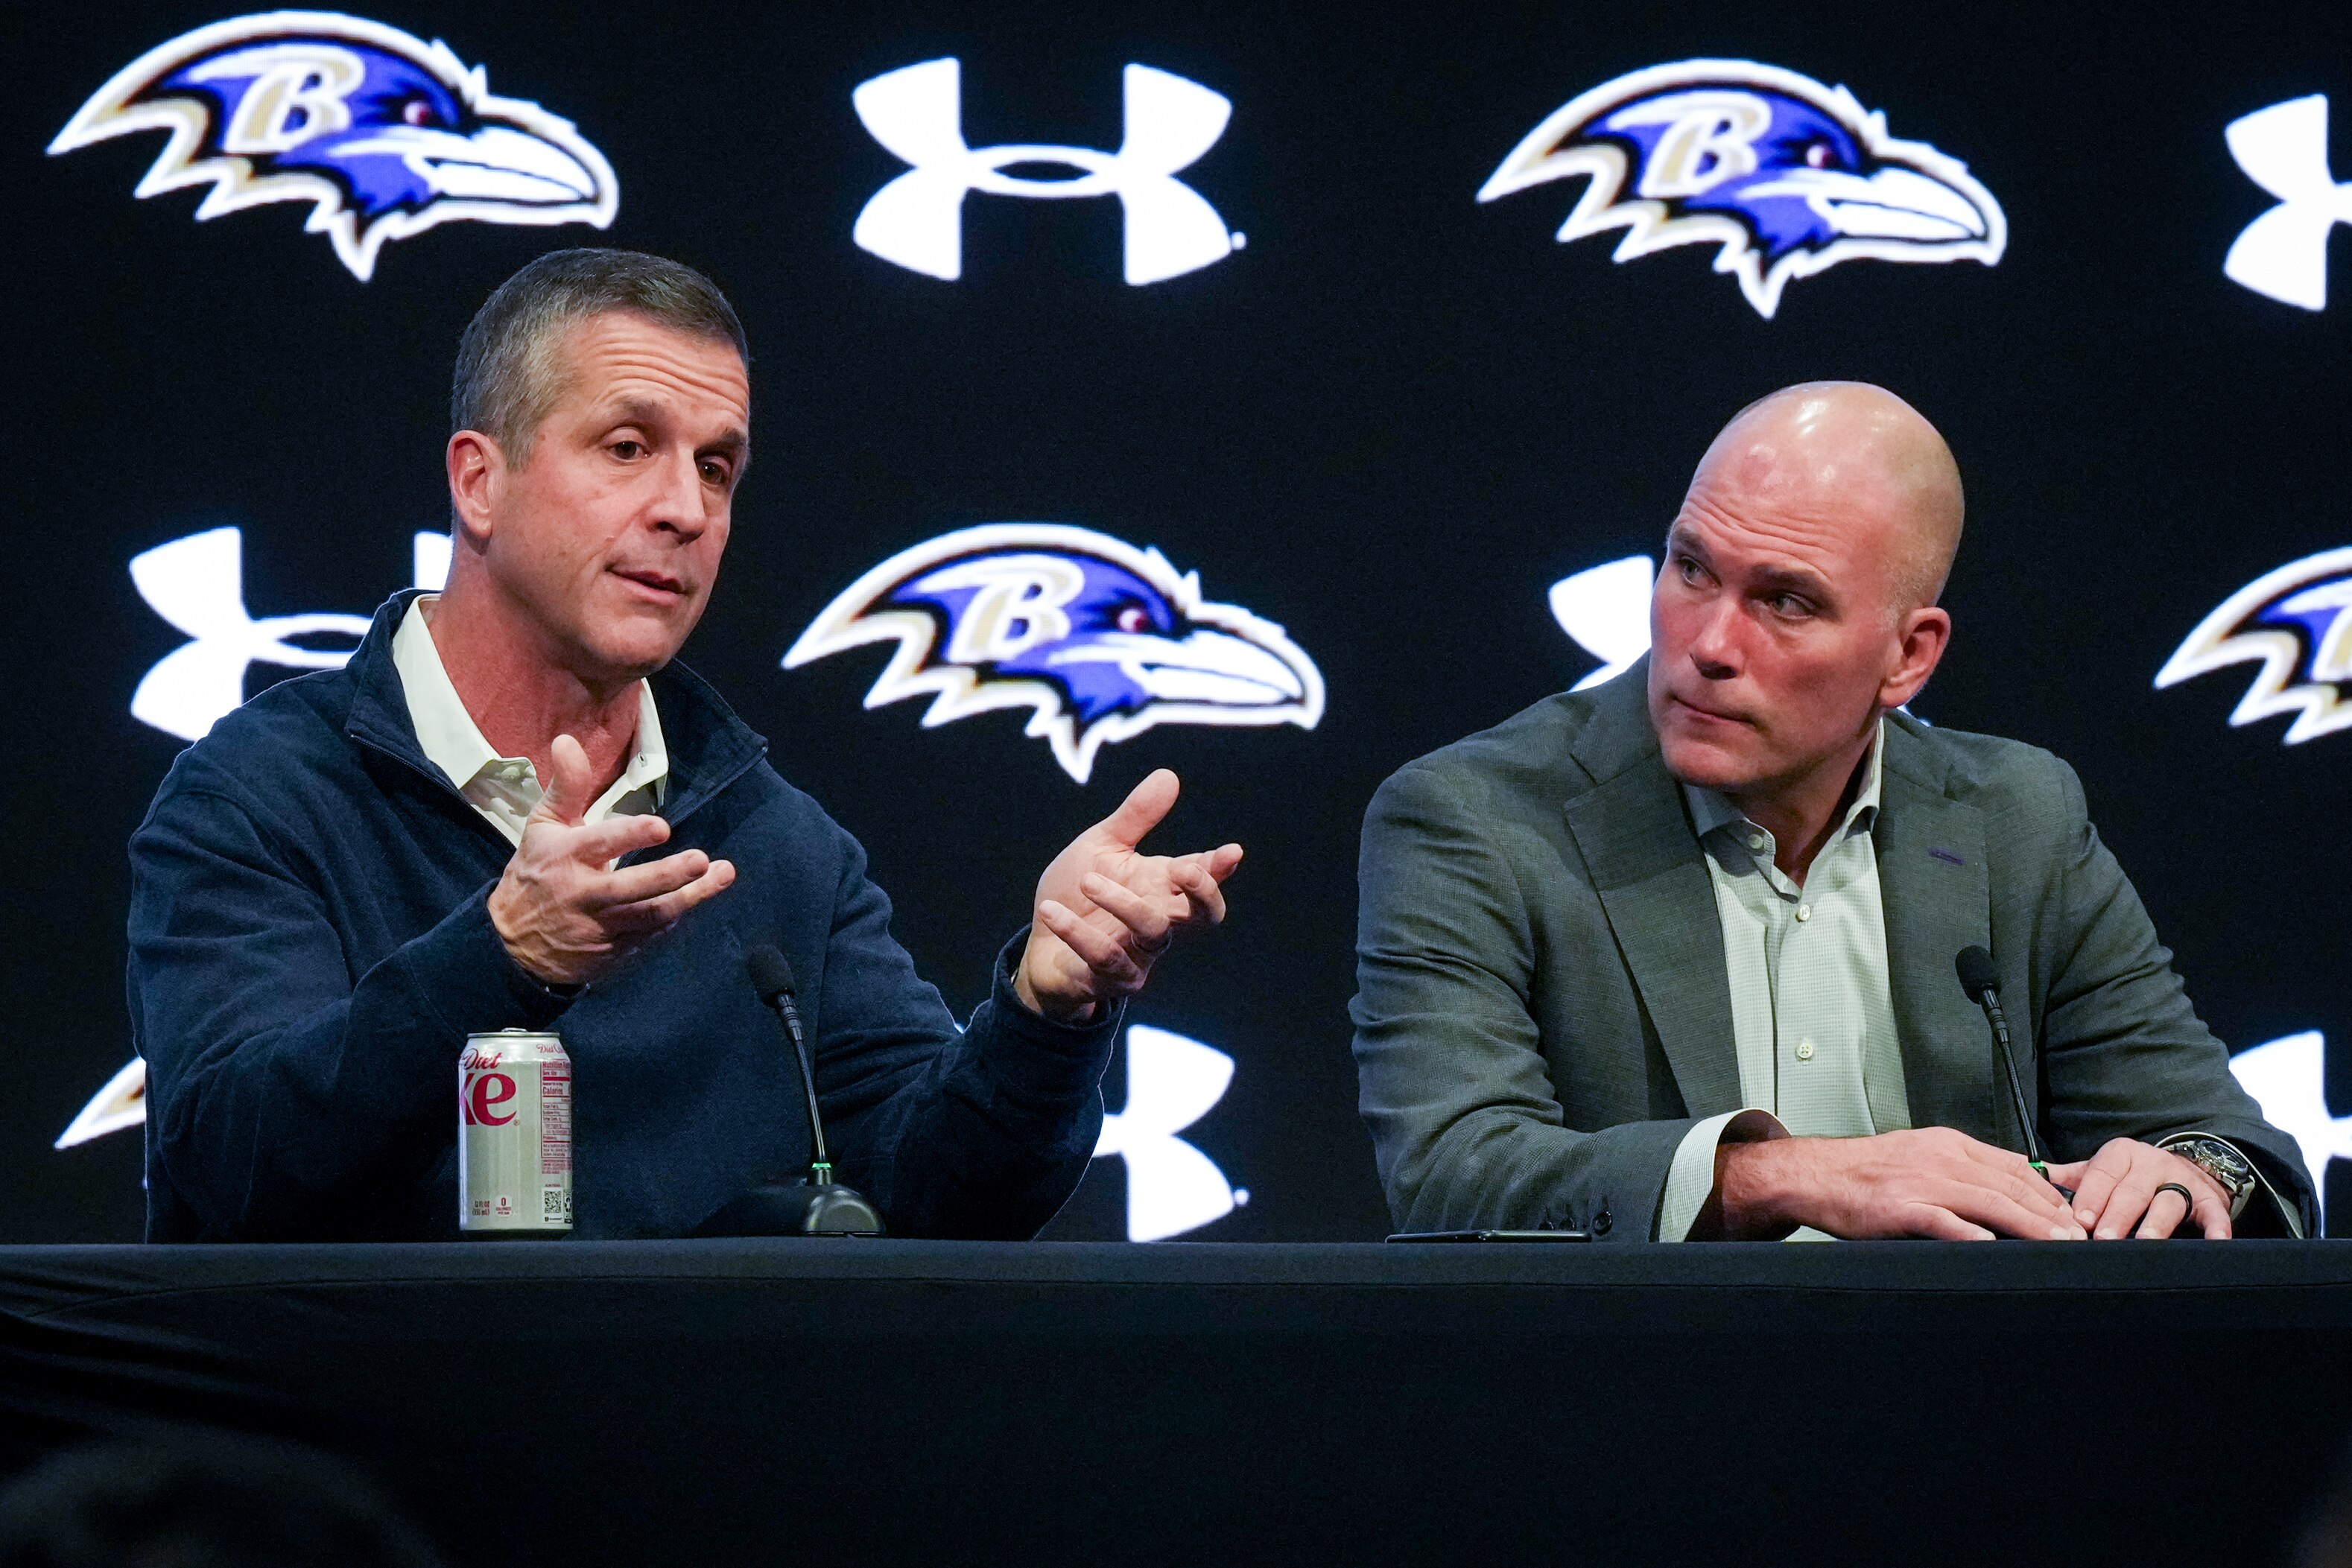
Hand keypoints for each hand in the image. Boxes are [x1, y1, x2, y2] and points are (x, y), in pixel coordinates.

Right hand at [488, 734, 736, 985]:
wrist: (512, 946)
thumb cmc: (535, 873)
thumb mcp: (543, 826)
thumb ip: (566, 786)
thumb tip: (568, 740)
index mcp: (565, 857)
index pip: (600, 844)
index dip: (630, 835)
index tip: (662, 828)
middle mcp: (583, 894)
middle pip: (630, 887)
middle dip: (667, 875)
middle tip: (701, 860)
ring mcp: (600, 927)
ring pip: (649, 915)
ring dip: (689, 897)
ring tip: (721, 876)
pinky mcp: (612, 952)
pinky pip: (649, 936)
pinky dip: (673, 919)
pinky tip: (697, 899)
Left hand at [1015, 769, 1241, 1024]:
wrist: (1040, 942)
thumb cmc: (1077, 892)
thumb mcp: (1101, 847)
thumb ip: (1135, 817)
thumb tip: (1169, 775)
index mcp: (1163, 885)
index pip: (1202, 876)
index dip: (1219, 867)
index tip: (1232, 852)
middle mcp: (1162, 919)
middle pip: (1203, 916)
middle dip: (1203, 893)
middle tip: (1186, 869)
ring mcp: (1141, 953)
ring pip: (1154, 930)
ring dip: (1123, 903)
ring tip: (1087, 881)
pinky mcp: (1114, 978)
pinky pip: (1105, 957)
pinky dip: (1078, 932)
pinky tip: (1050, 911)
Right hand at [1717, 1127, 2089, 1240]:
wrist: (1813, 1174)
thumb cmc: (1864, 1173)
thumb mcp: (1919, 1156)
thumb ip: (1961, 1169)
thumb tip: (2006, 1191)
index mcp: (1948, 1144)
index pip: (2014, 1164)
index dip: (2051, 1190)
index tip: (2077, 1212)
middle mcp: (1940, 1158)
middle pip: (2011, 1183)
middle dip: (2052, 1212)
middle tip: (2084, 1235)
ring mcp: (1921, 1182)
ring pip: (1989, 1201)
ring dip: (2030, 1225)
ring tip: (2059, 1244)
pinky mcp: (1900, 1208)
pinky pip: (1943, 1220)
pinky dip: (1971, 1232)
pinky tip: (1994, 1245)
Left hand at [2045, 1138, 2232, 1238]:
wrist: (2180, 1170)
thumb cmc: (2129, 1178)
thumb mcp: (2101, 1171)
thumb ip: (2069, 1177)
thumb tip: (2031, 1179)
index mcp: (2120, 1155)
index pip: (2102, 1175)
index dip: (2090, 1198)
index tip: (2077, 1220)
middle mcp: (2151, 1164)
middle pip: (2131, 1191)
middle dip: (2116, 1216)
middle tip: (2102, 1238)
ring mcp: (2181, 1181)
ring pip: (2167, 1202)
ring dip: (2155, 1223)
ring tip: (2144, 1242)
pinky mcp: (2209, 1200)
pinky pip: (2213, 1214)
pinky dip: (2216, 1228)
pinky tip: (2214, 1242)